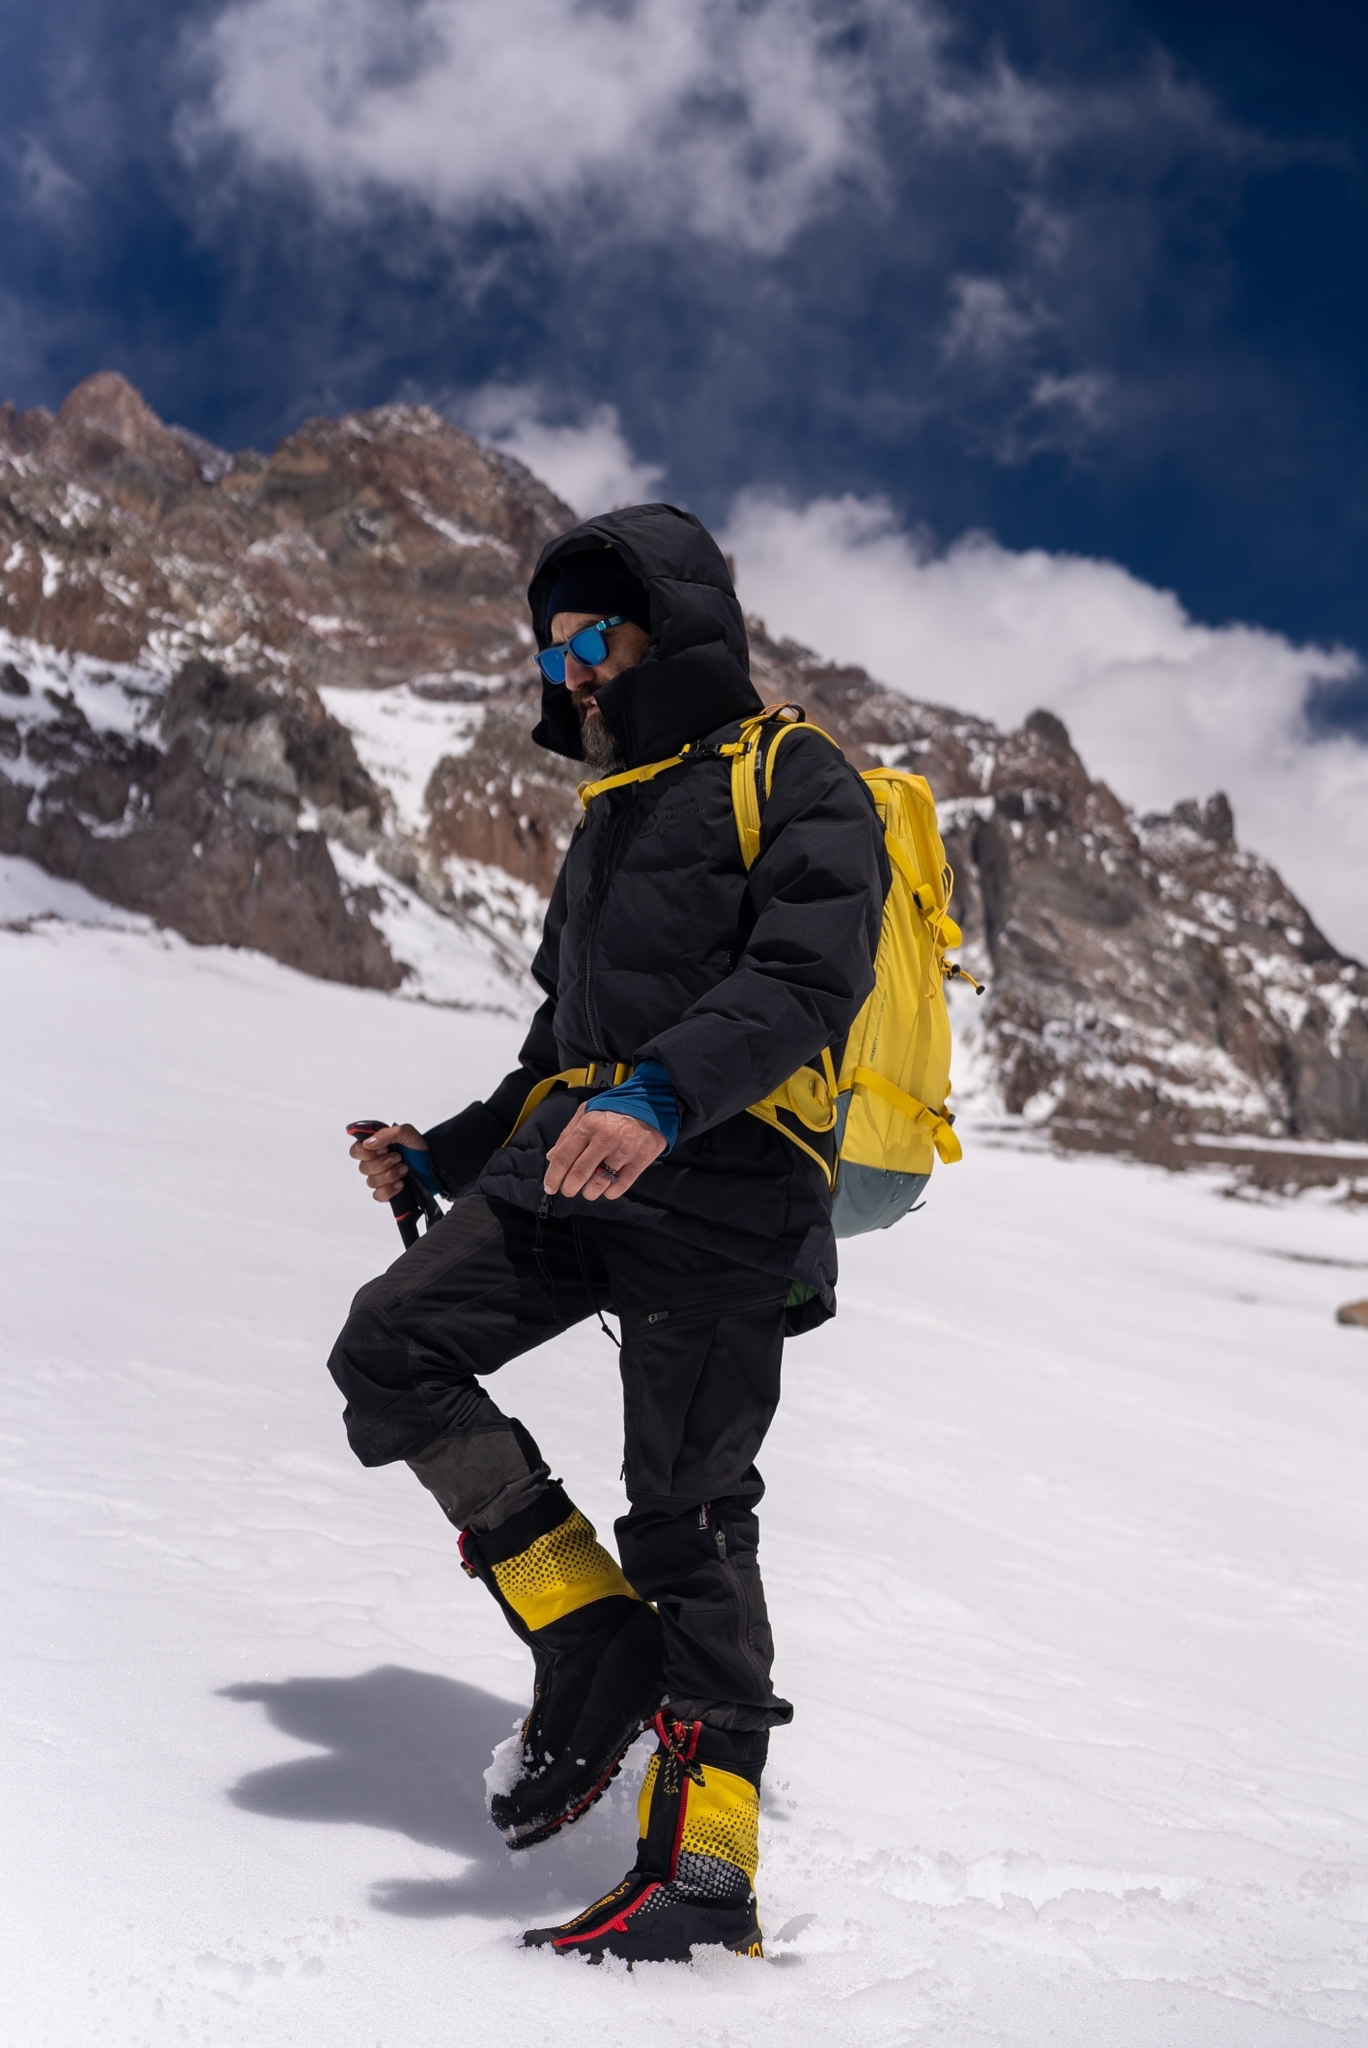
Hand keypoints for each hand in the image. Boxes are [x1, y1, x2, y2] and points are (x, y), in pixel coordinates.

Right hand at [349, 1122, 426, 1203]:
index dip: (366, 1152)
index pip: (356, 1151)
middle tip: (399, 1158)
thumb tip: (368, 1143)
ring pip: (371, 1182)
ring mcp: (381, 1177)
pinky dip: (389, 1190)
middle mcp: (376, 1162)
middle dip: (383, 1163)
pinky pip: (378, 1195)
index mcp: (376, 1146)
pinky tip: (401, 1184)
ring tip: (405, 1169)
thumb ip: (386, 1134)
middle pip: (363, 1168)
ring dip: (390, 1175)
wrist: (435, 1166)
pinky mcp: (387, 1191)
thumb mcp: (407, 1133)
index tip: (384, 1149)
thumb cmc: (420, 1149)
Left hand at [543, 1105, 665, 1201]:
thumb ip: (567, 1133)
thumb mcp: (587, 1111)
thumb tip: (551, 1157)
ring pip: (598, 1183)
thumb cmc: (615, 1109)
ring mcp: (624, 1151)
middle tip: (568, 1190)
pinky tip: (606, 1188)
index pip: (564, 1157)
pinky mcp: (640, 1161)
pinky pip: (619, 1187)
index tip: (550, 1187)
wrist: (651, 1105)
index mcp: (589, 1125)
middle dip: (569, 1188)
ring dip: (589, 1192)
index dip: (553, 1176)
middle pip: (578, 1173)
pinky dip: (609, 1193)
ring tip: (588, 1191)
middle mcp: (605, 1138)